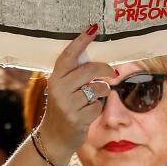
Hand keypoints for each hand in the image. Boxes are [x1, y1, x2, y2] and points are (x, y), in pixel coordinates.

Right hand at [36, 27, 115, 161]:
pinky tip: (88, 112)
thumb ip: (74, 75)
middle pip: (89, 70)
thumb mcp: (62, 89)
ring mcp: (68, 105)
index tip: (93, 28)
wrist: (53, 137)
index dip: (81, 41)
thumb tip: (101, 62)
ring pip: (97, 88)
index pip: (68, 55)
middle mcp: (59, 89)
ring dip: (103, 91)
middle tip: (113, 72)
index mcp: (55, 78)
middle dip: (105, 69)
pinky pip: (98, 106)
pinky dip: (98, 108)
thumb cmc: (63, 108)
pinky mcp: (77, 119)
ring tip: (95, 96)